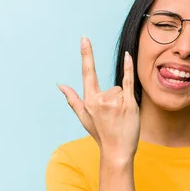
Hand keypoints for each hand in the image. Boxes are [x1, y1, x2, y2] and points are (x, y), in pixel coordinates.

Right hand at [58, 36, 139, 160]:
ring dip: (123, 103)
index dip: (86, 54)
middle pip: (111, 87)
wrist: (117, 152)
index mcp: (89, 101)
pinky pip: (128, 82)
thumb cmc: (101, 134)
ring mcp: (115, 102)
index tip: (85, 38)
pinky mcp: (129, 104)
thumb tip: (60, 85)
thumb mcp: (84, 117)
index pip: (87, 72)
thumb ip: (73, 99)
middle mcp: (101, 100)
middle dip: (114, 100)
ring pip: (121, 91)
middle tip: (114, 118)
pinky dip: (128, 69)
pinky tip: (127, 56)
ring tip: (121, 118)